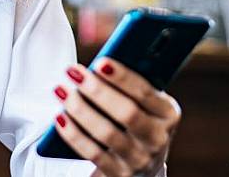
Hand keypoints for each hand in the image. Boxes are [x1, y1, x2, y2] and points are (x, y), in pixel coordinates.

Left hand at [52, 58, 180, 176]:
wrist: (143, 165)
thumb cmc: (137, 119)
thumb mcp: (144, 103)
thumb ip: (130, 84)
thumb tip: (100, 64)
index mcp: (168, 113)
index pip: (145, 92)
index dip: (122, 77)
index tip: (100, 62)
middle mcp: (158, 138)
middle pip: (126, 113)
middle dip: (97, 90)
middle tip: (72, 72)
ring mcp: (140, 159)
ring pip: (107, 133)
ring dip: (80, 110)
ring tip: (61, 90)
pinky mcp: (119, 174)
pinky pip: (93, 153)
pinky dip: (74, 135)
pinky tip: (60, 118)